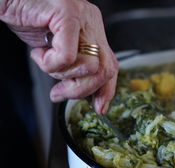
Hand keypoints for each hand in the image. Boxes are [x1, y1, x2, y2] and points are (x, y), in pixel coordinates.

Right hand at [0, 0, 117, 113]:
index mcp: (91, 28)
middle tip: (59, 93)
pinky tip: (39, 52)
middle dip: (82, 90)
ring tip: (45, 60)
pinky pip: (68, 56)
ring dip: (62, 74)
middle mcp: (90, 20)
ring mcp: (81, 16)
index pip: (111, 65)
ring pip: (90, 67)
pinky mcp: (67, 14)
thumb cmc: (25, 18)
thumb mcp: (54, 48)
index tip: (99, 108)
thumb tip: (86, 94)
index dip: (106, 91)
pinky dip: (51, 63)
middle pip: (105, 70)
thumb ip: (72, 66)